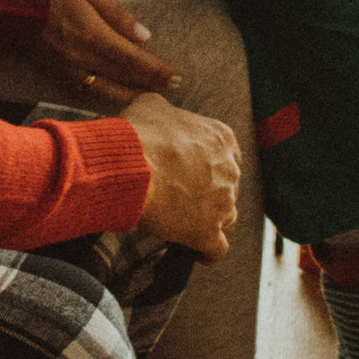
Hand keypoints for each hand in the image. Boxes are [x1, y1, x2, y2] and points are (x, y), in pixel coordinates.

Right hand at [36, 0, 178, 108]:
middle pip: (123, 81)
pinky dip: (103, 97)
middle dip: (149, 86)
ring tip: (148, 97)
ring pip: (104, 93)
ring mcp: (64, 70)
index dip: (157, 72)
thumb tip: (145, 38)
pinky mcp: (52, 72)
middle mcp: (80, 59)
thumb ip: (118, 15)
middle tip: (171, 89)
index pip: (134, 61)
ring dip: (129, 97)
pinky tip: (114, 95)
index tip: (177, 76)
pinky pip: (83, 92)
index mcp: (93, 36)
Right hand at [127, 93, 239, 260]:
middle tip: (181, 197)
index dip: (210, 166)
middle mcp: (229, 170)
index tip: (192, 172)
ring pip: (225, 218)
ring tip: (184, 224)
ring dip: (209, 221)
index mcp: (221, 138)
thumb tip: (161, 117)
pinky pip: (216, 250)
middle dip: (209, 194)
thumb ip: (167, 113)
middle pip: (227, 188)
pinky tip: (195, 253)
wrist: (130, 165)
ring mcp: (223, 204)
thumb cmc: (138, 133)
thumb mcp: (152, 105)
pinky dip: (207, 253)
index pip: (228, 156)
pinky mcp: (207, 232)